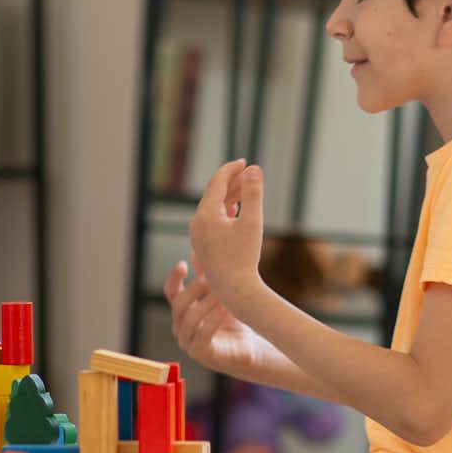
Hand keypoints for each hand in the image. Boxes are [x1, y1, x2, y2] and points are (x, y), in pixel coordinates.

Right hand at [166, 260, 270, 379]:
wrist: (249, 347)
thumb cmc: (234, 321)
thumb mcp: (223, 295)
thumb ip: (210, 277)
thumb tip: (199, 252)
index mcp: (183, 311)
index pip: (171, 292)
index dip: (174, 278)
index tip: (182, 264)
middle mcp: (180, 326)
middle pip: (178, 305)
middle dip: (193, 291)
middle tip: (208, 280)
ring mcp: (188, 342)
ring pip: (189, 320)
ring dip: (205, 305)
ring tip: (220, 295)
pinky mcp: (200, 354)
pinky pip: (202, 335)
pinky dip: (213, 321)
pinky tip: (224, 310)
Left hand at [187, 159, 266, 306]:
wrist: (233, 290)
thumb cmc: (244, 257)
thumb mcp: (252, 222)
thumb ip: (252, 194)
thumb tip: (254, 168)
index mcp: (206, 214)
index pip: (217, 182)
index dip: (231, 169)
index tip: (245, 162)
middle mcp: (197, 222)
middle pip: (213, 193)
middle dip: (231, 180)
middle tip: (247, 171)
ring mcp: (198, 234)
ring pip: (213, 207)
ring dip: (229, 195)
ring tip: (244, 185)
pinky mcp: (203, 244)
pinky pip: (212, 219)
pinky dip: (224, 209)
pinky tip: (234, 208)